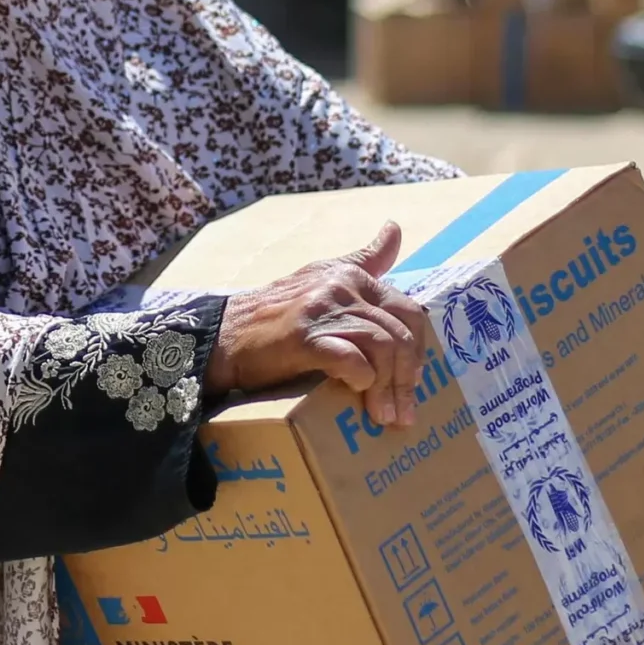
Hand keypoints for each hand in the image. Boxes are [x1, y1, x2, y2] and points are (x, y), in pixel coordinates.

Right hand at [204, 222, 434, 426]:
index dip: (418, 350)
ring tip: (384, 416)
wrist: (225, 336)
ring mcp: (321, 310)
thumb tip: (396, 228)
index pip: (408, 310)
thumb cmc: (277, 314)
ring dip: (388, 388)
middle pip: (399, 332)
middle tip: (404, 412)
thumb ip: (364, 260)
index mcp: (350, 275)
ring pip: (381, 347)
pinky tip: (357, 391)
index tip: (414, 379)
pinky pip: (351, 359)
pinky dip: (362, 379)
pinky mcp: (303, 337)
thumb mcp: (323, 276)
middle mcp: (340, 287)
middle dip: (407, 377)